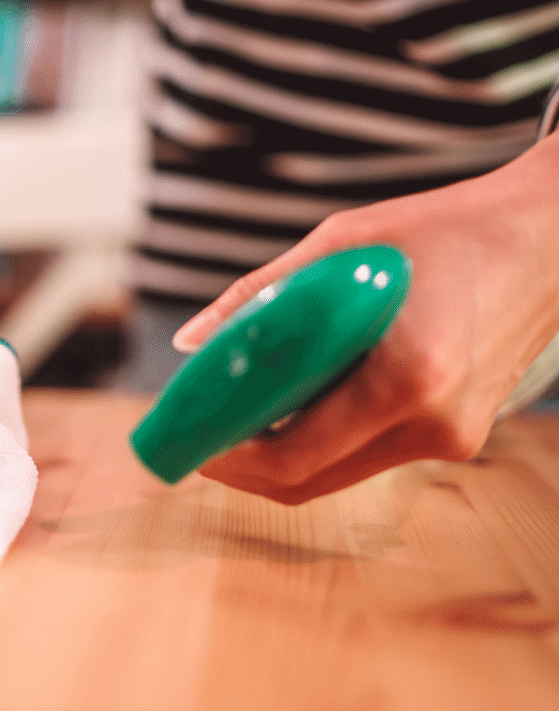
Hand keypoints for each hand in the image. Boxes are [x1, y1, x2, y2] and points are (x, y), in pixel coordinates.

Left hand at [171, 136, 558, 503]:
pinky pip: (369, 454)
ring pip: (337, 474)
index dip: (228, 459)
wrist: (552, 238)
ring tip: (236, 416)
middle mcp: (435, 424)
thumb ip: (260, 297)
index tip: (187, 441)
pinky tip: (293, 405)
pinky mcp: (458, 437)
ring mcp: (452, 439)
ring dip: (280, 455)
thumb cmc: (444, 230)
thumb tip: (191, 343)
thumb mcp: (341, 245)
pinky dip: (322, 439)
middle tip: (201, 436)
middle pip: (309, 479)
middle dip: (243, 466)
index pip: (294, 454)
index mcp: (406, 377)